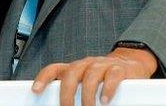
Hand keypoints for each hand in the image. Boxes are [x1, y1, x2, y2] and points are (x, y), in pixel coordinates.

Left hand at [31, 47, 157, 105]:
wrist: (130, 65)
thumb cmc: (102, 79)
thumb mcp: (85, 84)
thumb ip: (74, 92)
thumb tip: (60, 105)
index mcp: (74, 68)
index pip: (54, 69)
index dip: (43, 78)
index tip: (35, 91)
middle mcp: (86, 64)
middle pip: (71, 73)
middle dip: (67, 93)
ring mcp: (102, 65)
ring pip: (91, 75)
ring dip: (87, 94)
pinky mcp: (119, 69)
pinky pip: (112, 76)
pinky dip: (108, 89)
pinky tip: (105, 100)